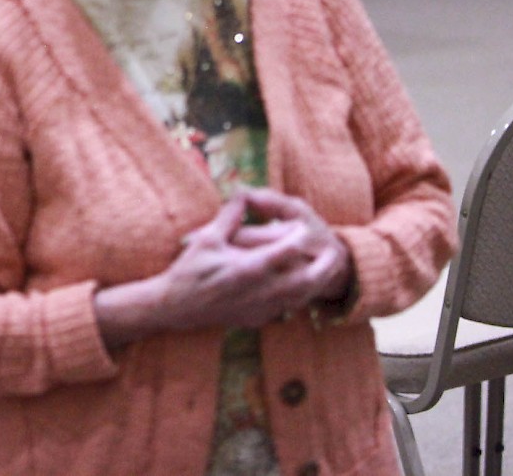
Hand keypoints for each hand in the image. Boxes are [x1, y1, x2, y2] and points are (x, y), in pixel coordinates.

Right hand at [155, 191, 346, 330]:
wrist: (176, 308)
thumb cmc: (189, 270)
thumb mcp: (207, 238)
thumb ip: (229, 216)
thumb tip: (242, 194)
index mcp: (249, 267)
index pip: (287, 250)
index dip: (301, 237)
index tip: (308, 227)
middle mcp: (261, 290)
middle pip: (305, 279)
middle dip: (323, 266)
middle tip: (335, 252)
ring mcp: (262, 307)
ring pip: (301, 297)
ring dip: (317, 283)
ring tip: (327, 270)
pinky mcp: (258, 319)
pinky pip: (288, 308)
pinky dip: (299, 297)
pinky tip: (302, 288)